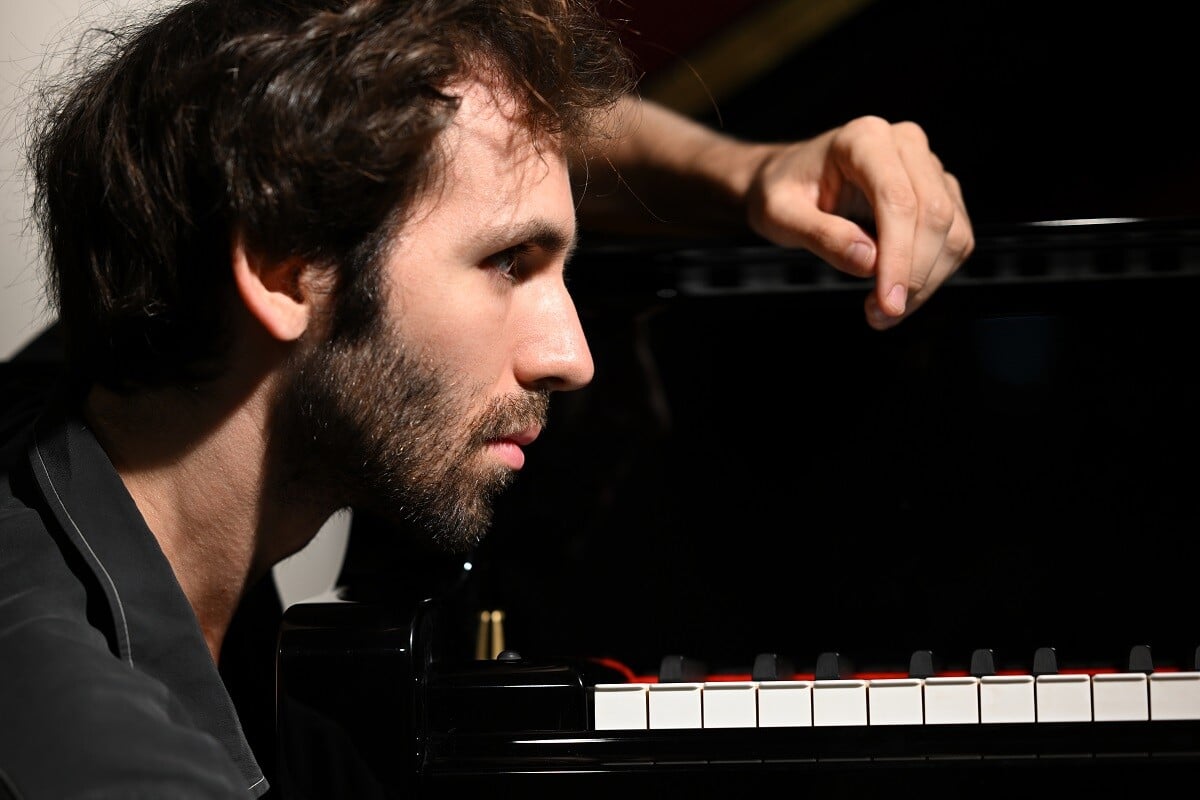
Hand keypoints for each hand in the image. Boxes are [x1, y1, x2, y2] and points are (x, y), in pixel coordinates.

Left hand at [745, 115, 973, 329]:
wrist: (789, 181)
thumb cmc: (782, 193)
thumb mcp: (780, 215)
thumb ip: (820, 235)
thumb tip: (868, 261)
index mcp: (864, 139)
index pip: (898, 200)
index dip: (898, 257)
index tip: (887, 303)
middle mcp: (905, 144)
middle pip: (934, 215)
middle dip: (914, 276)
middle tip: (882, 316)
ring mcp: (928, 167)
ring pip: (953, 231)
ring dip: (926, 282)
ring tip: (883, 312)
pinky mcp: (941, 193)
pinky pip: (955, 240)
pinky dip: (932, 276)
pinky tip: (896, 294)